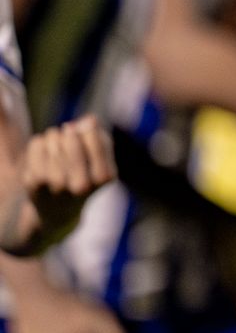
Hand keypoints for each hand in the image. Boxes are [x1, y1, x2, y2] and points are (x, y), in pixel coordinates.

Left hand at [20, 117, 115, 250]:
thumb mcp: (101, 161)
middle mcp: (81, 184)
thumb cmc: (84, 179)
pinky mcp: (35, 182)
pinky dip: (40, 143)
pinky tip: (44, 155)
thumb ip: (101, 138)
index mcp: (104, 177)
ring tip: (57, 149)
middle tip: (68, 138)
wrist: (58, 214)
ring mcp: (56, 184)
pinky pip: (37, 143)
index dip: (88, 130)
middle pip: (71, 137)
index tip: (85, 132)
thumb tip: (89, 119)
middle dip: (69, 132)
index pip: (95, 137)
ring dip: (54, 136)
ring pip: (53, 137)